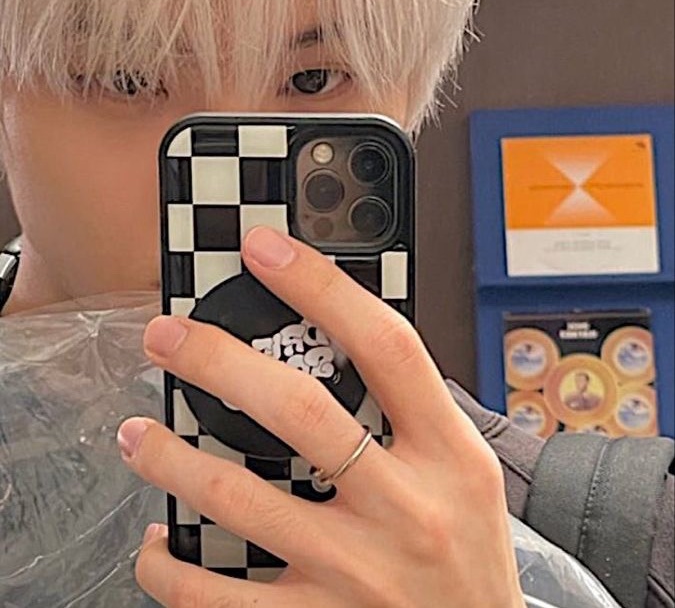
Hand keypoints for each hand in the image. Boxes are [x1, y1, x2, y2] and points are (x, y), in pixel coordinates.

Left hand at [117, 226, 524, 607]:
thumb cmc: (473, 554)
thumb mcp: (467, 470)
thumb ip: (412, 411)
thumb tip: (344, 345)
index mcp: (448, 455)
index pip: (386, 347)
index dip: (321, 287)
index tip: (267, 250)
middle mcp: (403, 509)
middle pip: (297, 411)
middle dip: (218, 361)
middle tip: (168, 336)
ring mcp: (356, 573)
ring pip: (239, 501)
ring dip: (172, 459)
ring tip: (138, 433)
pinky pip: (219, 598)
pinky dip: (173, 568)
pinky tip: (159, 544)